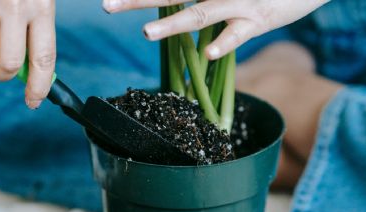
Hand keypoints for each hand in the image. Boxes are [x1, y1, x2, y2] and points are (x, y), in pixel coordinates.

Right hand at [0, 0, 55, 108]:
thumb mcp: (40, 1)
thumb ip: (36, 31)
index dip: (39, 85)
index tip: (34, 100)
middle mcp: (16, 7)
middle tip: (1, 67)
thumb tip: (30, 68)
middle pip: (10, 63)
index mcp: (42, 8)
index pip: (44, 59)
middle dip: (3, 73)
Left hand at [103, 0, 328, 59]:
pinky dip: (224, 43)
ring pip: (201, 14)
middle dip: (138, 0)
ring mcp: (238, 4)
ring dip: (172, 26)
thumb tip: (179, 10)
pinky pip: (238, 34)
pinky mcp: (259, 20)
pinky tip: (208, 53)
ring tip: (145, 34)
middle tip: (107, 5)